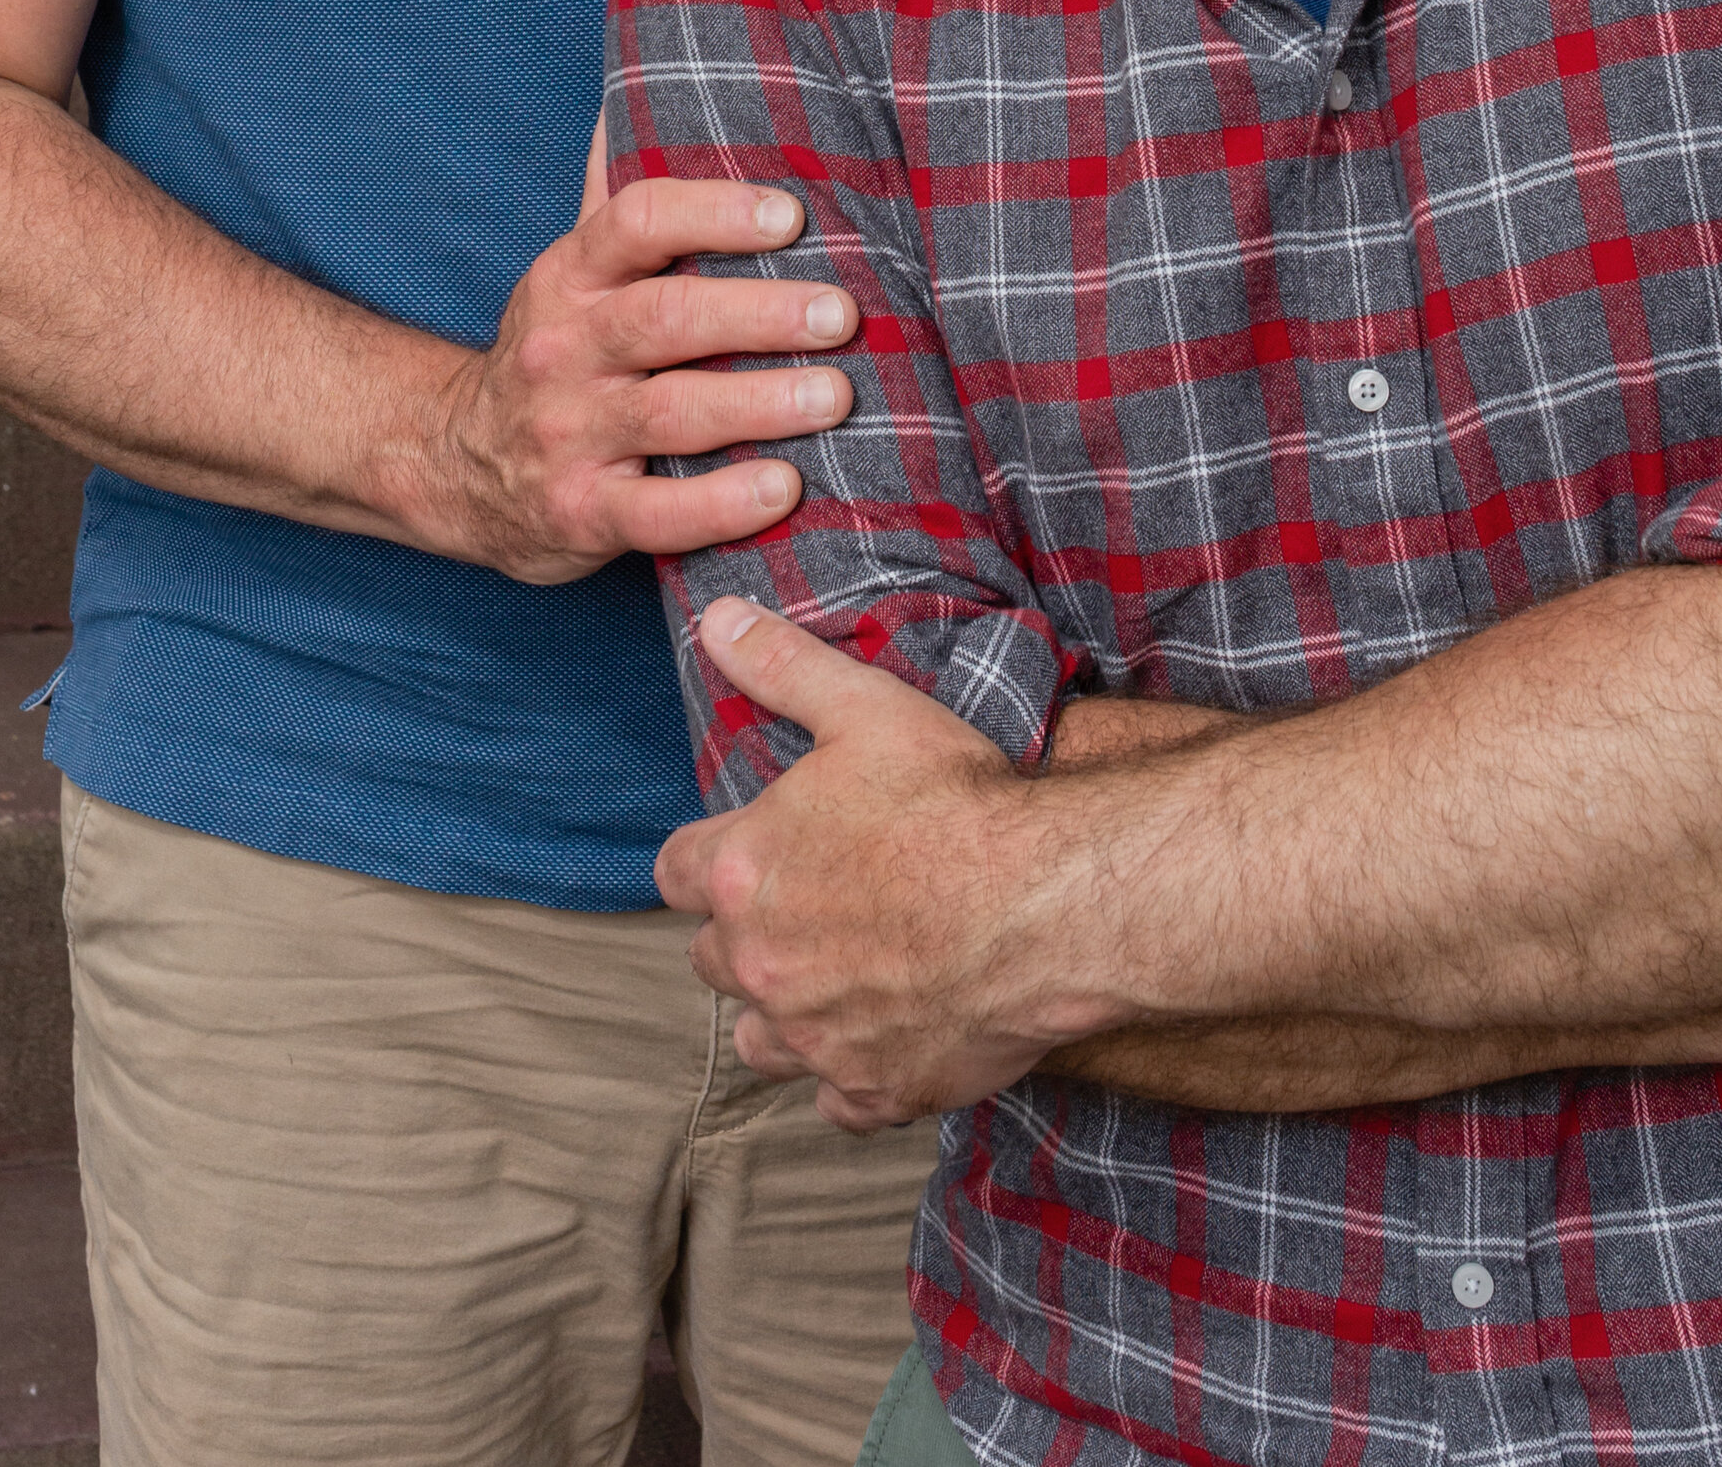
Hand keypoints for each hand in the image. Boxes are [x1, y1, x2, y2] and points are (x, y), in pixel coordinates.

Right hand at [416, 123, 859, 584]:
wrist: (457, 466)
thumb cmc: (555, 351)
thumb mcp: (571, 267)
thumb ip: (617, 190)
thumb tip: (646, 83)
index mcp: (570, 275)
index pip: (636, 223)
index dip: (713, 214)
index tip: (792, 215)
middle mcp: (564, 350)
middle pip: (665, 318)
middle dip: (758, 313)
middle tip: (842, 314)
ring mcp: (568, 435)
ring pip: (670, 414)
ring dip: (760, 403)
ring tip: (836, 396)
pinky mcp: (582, 515)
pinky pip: (657, 514)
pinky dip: (723, 504)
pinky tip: (785, 488)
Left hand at [657, 598, 1053, 1131]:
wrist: (1047, 903)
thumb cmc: (955, 800)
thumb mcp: (864, 708)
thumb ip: (780, 665)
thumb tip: (716, 620)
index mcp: (742, 875)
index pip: (674, 875)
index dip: (707, 859)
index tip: (747, 848)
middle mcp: (762, 966)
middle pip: (712, 960)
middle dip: (746, 933)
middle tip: (808, 901)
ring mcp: (816, 1039)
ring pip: (759, 1040)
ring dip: (783, 1010)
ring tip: (834, 974)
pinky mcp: (876, 1090)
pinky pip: (835, 1101)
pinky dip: (850, 1074)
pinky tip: (885, 1035)